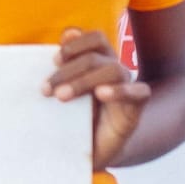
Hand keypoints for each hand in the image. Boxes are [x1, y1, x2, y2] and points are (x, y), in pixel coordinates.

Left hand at [42, 28, 150, 169]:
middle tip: (46, 90)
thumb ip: (63, 66)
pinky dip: (120, 90)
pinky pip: (138, 92)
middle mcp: (113, 70)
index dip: (76, 45)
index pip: (95, 39)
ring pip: (114, 70)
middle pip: (96, 57)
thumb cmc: (75, 119)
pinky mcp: (135, 108)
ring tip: (62, 96)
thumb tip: (68, 32)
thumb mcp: (62, 93)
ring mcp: (126, 87)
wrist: (95, 151)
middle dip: (68, 70)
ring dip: (84, 81)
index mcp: (98, 62)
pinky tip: (101, 94)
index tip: (54, 60)